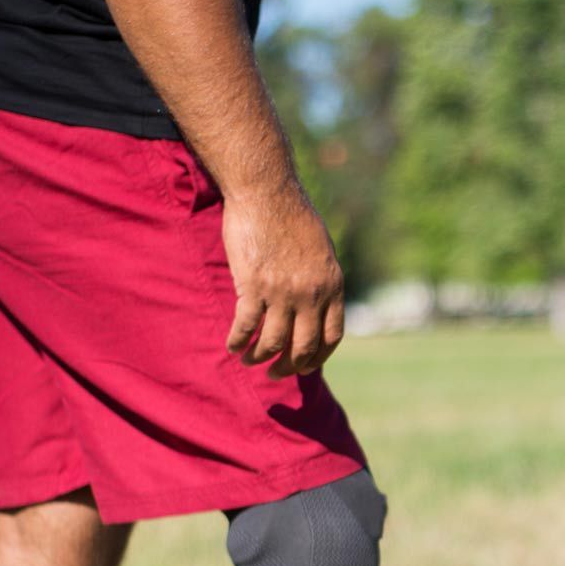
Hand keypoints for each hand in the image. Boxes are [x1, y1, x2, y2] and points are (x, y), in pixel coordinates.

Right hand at [222, 187, 344, 378]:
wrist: (266, 191)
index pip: (332, 336)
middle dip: (288, 366)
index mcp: (332, 286)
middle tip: (274, 373)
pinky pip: (245, 326)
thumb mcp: (320, 249)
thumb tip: (316, 302)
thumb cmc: (291, 214)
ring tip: (249, 360)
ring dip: (259, 358)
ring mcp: (283, 292)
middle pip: (303, 347)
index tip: (305, 367)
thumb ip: (321, 279)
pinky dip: (238, 341)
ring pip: (272, 342)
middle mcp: (311, 294)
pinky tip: (232, 346)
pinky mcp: (253, 286)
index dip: (318, 357)